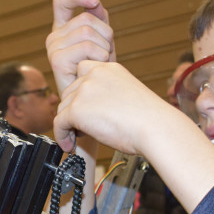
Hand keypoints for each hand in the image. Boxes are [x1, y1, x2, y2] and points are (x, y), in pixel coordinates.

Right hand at [46, 0, 114, 94]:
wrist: (96, 102)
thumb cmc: (98, 74)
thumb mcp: (102, 41)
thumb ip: (99, 20)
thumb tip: (95, 2)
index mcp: (63, 30)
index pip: (61, 1)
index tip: (94, 2)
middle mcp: (54, 37)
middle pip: (86, 17)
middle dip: (105, 35)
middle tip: (105, 55)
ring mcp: (53, 49)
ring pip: (88, 31)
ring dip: (104, 48)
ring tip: (100, 65)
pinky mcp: (57, 61)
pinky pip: (86, 47)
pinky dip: (99, 58)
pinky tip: (94, 71)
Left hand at [53, 59, 170, 153]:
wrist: (154, 127)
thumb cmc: (148, 118)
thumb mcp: (126, 95)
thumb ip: (107, 96)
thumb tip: (92, 112)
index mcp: (108, 69)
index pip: (82, 72)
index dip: (81, 92)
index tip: (86, 107)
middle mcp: (94, 75)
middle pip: (70, 92)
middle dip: (73, 109)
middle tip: (82, 127)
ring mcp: (84, 91)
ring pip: (63, 108)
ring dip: (68, 124)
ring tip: (78, 137)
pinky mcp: (77, 109)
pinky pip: (59, 123)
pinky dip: (62, 135)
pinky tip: (70, 144)